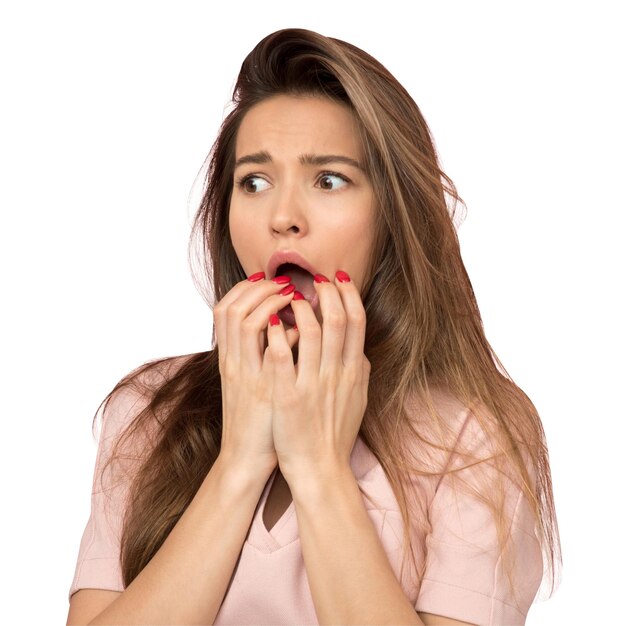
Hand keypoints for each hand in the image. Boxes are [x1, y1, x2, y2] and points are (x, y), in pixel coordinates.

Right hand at [213, 272, 298, 473]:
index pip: (225, 308)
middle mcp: (232, 362)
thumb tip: (287, 324)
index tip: (268, 280)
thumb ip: (263, 352)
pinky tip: (300, 330)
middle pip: (232, 308)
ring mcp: (245, 375)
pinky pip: (271, 351)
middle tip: (284, 283)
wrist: (248, 457)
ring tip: (293, 297)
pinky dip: (285, 334)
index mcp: (229, 358)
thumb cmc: (257, 418)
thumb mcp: (252, 380)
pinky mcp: (264, 390)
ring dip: (269, 303)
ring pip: (244, 321)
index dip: (245, 289)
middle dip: (259, 289)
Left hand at [265, 270, 370, 484]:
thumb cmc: (335, 432)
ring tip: (290, 296)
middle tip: (315, 278)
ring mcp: (312, 384)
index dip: (349, 295)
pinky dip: (276, 334)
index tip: (339, 278)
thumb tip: (357, 344)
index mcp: (353, 371)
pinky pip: (282, 356)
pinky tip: (269, 321)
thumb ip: (358, 369)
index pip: (357, 322)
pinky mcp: (288, 396)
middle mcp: (336, 374)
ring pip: (309, 331)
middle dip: (326, 291)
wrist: (319, 467)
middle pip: (336, 319)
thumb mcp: (357, 398)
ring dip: (300, 306)